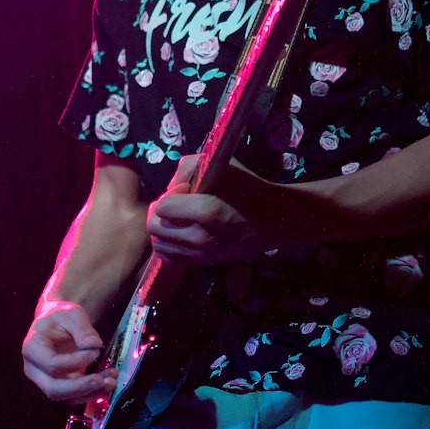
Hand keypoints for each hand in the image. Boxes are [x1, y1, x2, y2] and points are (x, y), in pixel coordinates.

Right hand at [22, 300, 117, 404]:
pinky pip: (73, 396)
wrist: (57, 323)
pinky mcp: (58, 386)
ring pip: (64, 397)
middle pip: (53, 389)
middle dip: (80, 387)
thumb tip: (95, 343)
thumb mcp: (71, 314)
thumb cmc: (60, 317)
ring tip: (110, 382)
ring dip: (89, 392)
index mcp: (33, 349)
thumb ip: (82, 328)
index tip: (96, 351)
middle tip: (102, 380)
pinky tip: (106, 382)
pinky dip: (90, 392)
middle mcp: (34, 370)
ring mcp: (45, 380)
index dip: (76, 361)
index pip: (52, 364)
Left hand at [147, 156, 271, 263]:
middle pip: (155, 228)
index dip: (170, 194)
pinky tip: (180, 232)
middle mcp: (201, 237)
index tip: (186, 189)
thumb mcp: (221, 166)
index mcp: (207, 212)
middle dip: (159, 212)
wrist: (274, 220)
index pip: (163, 207)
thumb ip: (187, 168)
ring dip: (163, 228)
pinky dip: (169, 244)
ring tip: (178, 217)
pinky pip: (171, 258)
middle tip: (176, 203)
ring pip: (160, 244)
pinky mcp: (205, 262)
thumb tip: (169, 187)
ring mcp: (202, 254)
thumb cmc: (249, 188)